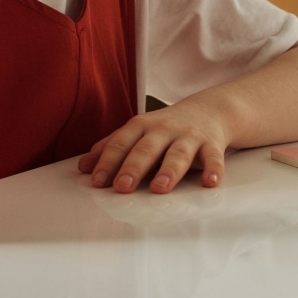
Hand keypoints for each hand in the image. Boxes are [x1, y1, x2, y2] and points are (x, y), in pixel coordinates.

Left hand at [78, 106, 229, 192]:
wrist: (210, 110)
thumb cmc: (167, 127)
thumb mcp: (138, 131)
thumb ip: (112, 147)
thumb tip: (83, 168)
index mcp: (142, 126)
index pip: (121, 143)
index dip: (108, 162)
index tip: (97, 181)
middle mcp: (164, 130)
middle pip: (147, 149)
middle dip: (134, 167)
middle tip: (123, 187)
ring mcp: (189, 137)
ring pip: (178, 154)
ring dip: (169, 171)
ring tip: (160, 188)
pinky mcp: (212, 144)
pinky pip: (214, 158)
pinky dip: (213, 170)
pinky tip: (209, 183)